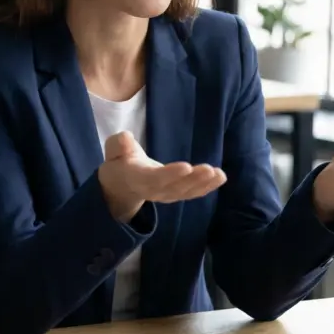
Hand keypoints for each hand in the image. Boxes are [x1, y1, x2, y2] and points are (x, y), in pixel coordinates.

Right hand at [97, 130, 226, 222]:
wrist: (121, 184)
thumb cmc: (119, 162)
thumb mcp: (113, 150)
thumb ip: (119, 145)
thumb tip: (126, 138)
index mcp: (137, 178)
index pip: (154, 178)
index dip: (170, 174)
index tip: (186, 166)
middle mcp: (153, 190)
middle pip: (175, 188)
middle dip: (193, 180)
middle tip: (208, 170)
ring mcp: (166, 195)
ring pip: (186, 192)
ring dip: (203, 184)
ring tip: (219, 174)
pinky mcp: (176, 193)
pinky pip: (192, 193)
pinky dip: (207, 188)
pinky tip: (220, 178)